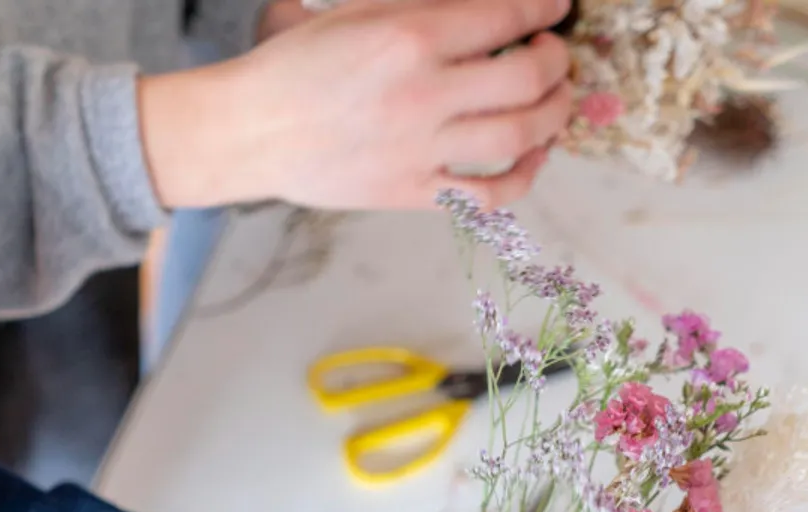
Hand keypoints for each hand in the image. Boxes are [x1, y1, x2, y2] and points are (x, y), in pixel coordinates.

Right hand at [140, 0, 573, 210]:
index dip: (544, 10)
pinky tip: (531, 156)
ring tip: (556, 101)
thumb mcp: (356, 10)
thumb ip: (424, 6)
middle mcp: (422, 94)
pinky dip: (524, 176)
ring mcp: (420, 150)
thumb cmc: (297, 66)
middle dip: (557, 62)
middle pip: (528, 78)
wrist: (251, 130)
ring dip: (554, 114)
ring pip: (520, 135)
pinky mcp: (412, 192)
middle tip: (554, 55)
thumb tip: (486, 9)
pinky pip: (490, 195)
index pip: (507, 17)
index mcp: (408, 37)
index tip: (555, 9)